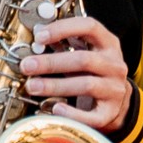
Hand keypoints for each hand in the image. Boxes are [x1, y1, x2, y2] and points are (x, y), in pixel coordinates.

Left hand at [21, 15, 131, 130]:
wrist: (114, 102)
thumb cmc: (93, 73)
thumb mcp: (84, 53)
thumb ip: (64, 44)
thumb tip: (36, 41)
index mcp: (108, 44)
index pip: (90, 27)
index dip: (63, 29)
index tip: (39, 37)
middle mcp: (115, 65)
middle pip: (84, 60)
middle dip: (51, 63)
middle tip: (27, 66)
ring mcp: (115, 89)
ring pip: (87, 85)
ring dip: (56, 86)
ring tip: (33, 86)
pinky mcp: (111, 111)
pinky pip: (92, 116)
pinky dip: (73, 113)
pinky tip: (56, 108)